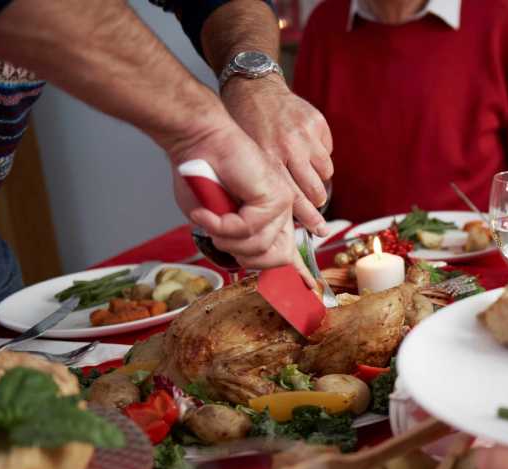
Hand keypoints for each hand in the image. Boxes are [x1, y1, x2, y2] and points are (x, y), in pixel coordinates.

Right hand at [167, 114, 310, 276]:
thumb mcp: (215, 219)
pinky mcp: (275, 197)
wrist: (198, 141)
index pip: (290, 253)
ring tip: (209, 216)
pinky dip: (222, 225)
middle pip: (275, 259)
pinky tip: (208, 212)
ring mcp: (280, 205)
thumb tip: (245, 261)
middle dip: (242, 256)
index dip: (298, 273)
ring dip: (225, 238)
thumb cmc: (199, 177)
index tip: (310, 289)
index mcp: (270, 219)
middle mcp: (280, 213)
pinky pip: (249, 229)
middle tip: (218, 234)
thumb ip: (233, 240)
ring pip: (259, 247)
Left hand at [221, 75, 331, 235]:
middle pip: (316, 189)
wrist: (253, 87)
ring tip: (308, 176)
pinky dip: (320, 156)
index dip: (309, 217)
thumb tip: (284, 213)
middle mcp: (289, 147)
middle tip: (317, 207)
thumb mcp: (249, 156)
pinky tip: (306, 151)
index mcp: (269, 158)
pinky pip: (328, 151)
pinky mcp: (317, 123)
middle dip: (317, 202)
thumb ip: (267, 181)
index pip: (295, 197)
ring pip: (325, 172)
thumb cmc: (246, 126)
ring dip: (319, 178)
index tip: (319, 231)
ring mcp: (306, 134)